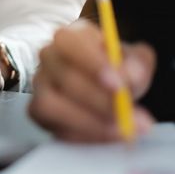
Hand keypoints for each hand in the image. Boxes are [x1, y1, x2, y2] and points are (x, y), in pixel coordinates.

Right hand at [29, 20, 156, 141]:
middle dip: (98, 100)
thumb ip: (137, 64)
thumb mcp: (134, 61)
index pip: (68, 42)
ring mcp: (40, 84)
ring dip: (88, 121)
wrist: (107, 92)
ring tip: (122, 130)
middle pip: (64, 77)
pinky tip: (105, 136)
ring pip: (50, 104)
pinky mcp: (37, 111)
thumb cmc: (117, 71)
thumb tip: (132, 76)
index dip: (92, 64)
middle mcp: (49, 57)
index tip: (119, 85)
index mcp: (70, 37)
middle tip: (127, 115)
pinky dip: (82, 136)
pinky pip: (52, 126)